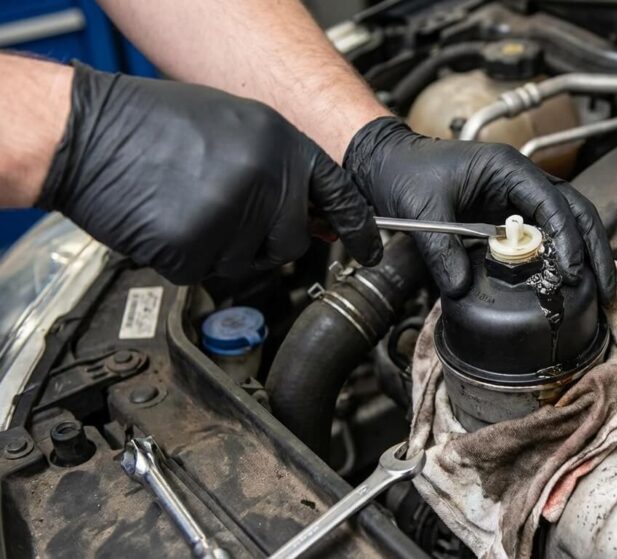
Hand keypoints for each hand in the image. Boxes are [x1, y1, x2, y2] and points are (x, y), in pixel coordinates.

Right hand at [37, 63, 381, 283]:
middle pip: (292, 243)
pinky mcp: (194, 247)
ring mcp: (230, 215)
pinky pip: (205, 272)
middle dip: (265, 241)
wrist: (85, 132)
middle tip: (223, 211)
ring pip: (246, 263)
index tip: (370, 251)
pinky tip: (166, 220)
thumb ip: (281, 170)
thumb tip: (319, 216)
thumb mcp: (235, 127)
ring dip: (219, 247)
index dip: (359, 229)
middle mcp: (263, 178)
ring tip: (186, 203)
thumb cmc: (153, 124)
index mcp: (279, 143)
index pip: (340, 195)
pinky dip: (184, 257)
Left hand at [344, 117, 615, 301]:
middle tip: (606, 285)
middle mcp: (520, 180)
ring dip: (583, 253)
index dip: (566, 238)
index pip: (552, 202)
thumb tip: (461, 288)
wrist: (387, 163)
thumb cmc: (405, 172)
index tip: (569, 270)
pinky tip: (566, 278)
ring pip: (566, 221)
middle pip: (574, 211)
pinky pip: (544, 233)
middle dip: (593, 248)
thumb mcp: (422, 211)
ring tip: (595, 287)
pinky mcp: (508, 213)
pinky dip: (559, 255)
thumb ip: (441, 251)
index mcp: (506, 168)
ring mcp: (517, 196)